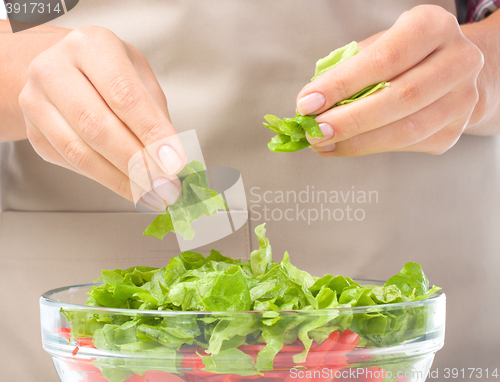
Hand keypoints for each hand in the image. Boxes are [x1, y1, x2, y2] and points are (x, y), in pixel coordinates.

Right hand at [19, 25, 183, 209]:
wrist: (64, 72)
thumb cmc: (110, 74)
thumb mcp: (139, 78)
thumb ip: (154, 116)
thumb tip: (172, 161)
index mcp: (91, 46)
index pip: (125, 95)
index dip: (152, 133)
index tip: (175, 163)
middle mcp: (54, 69)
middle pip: (98, 127)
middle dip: (138, 164)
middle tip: (166, 186)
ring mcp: (36, 101)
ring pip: (80, 152)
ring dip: (122, 180)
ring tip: (153, 194)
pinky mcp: (34, 132)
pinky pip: (72, 164)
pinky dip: (106, 180)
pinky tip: (131, 187)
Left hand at [297, 5, 483, 156]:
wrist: (454, 72)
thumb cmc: (406, 56)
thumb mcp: (381, 45)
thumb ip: (350, 68)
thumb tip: (313, 101)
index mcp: (433, 27)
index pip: (384, 58)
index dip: (342, 84)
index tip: (308, 102)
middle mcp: (458, 61)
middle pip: (399, 97)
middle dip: (348, 120)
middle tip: (315, 131)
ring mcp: (462, 99)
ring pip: (406, 130)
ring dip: (357, 141)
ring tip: (325, 143)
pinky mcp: (454, 130)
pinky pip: (407, 146)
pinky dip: (370, 148)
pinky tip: (345, 146)